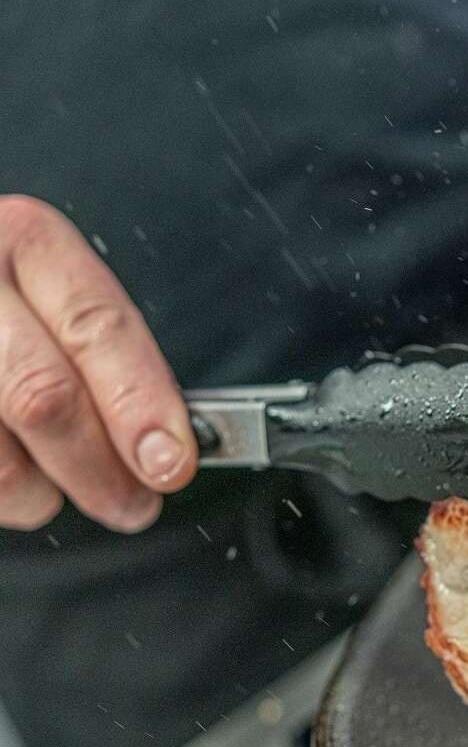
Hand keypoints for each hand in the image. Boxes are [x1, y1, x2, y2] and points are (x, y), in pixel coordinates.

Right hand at [0, 196, 196, 531]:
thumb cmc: (11, 313)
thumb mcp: (56, 300)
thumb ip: (109, 361)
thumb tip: (163, 448)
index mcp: (27, 242)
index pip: (97, 328)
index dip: (141, 403)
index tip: (171, 463)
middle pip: (44, 397)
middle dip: (102, 470)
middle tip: (134, 505)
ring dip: (40, 495)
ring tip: (53, 487)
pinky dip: (1, 498)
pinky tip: (8, 474)